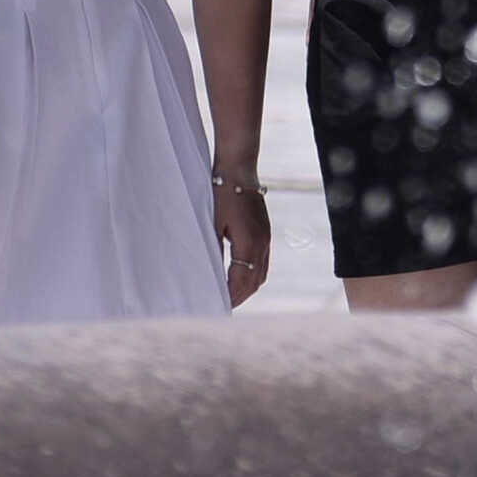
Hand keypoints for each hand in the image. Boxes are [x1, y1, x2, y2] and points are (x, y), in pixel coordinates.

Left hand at [213, 170, 273, 307]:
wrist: (239, 169)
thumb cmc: (222, 194)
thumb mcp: (213, 223)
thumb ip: (214, 250)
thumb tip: (210, 275)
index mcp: (249, 243)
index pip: (242, 281)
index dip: (231, 296)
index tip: (220, 307)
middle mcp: (262, 244)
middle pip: (255, 282)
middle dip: (240, 296)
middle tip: (225, 307)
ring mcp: (266, 238)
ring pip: (262, 273)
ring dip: (248, 287)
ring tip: (232, 296)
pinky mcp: (265, 232)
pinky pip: (263, 262)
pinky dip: (254, 274)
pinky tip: (242, 276)